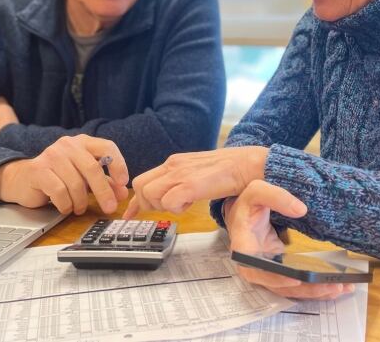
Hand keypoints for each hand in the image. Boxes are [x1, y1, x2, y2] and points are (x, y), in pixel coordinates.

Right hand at [0, 134, 128, 215]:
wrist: (22, 179)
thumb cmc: (57, 177)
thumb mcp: (84, 178)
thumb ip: (104, 182)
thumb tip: (122, 193)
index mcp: (83, 142)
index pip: (107, 147)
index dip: (118, 164)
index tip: (123, 183)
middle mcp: (68, 145)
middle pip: (92, 168)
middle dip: (104, 191)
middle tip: (110, 208)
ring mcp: (52, 155)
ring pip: (76, 183)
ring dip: (81, 202)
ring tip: (78, 208)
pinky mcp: (38, 170)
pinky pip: (59, 191)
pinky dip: (66, 204)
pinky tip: (65, 207)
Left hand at [123, 147, 267, 218]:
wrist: (250, 164)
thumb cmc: (228, 172)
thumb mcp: (197, 174)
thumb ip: (181, 182)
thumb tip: (169, 197)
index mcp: (174, 163)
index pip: (141, 180)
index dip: (134, 201)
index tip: (129, 215)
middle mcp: (173, 165)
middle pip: (140, 187)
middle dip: (148, 204)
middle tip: (169, 209)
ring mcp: (181, 173)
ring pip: (150, 194)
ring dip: (163, 206)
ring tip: (184, 204)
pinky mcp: (191, 184)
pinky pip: (169, 200)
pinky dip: (176, 208)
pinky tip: (192, 204)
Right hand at [227, 179, 352, 299]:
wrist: (245, 211)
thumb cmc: (248, 202)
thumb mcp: (256, 191)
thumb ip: (276, 196)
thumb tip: (301, 210)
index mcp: (244, 247)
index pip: (255, 269)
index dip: (274, 278)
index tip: (295, 280)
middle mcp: (255, 265)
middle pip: (279, 285)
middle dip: (306, 289)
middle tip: (332, 285)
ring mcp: (268, 270)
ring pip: (290, 288)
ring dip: (314, 291)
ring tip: (340, 287)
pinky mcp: (280, 270)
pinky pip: (296, 284)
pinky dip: (314, 287)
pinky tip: (334, 285)